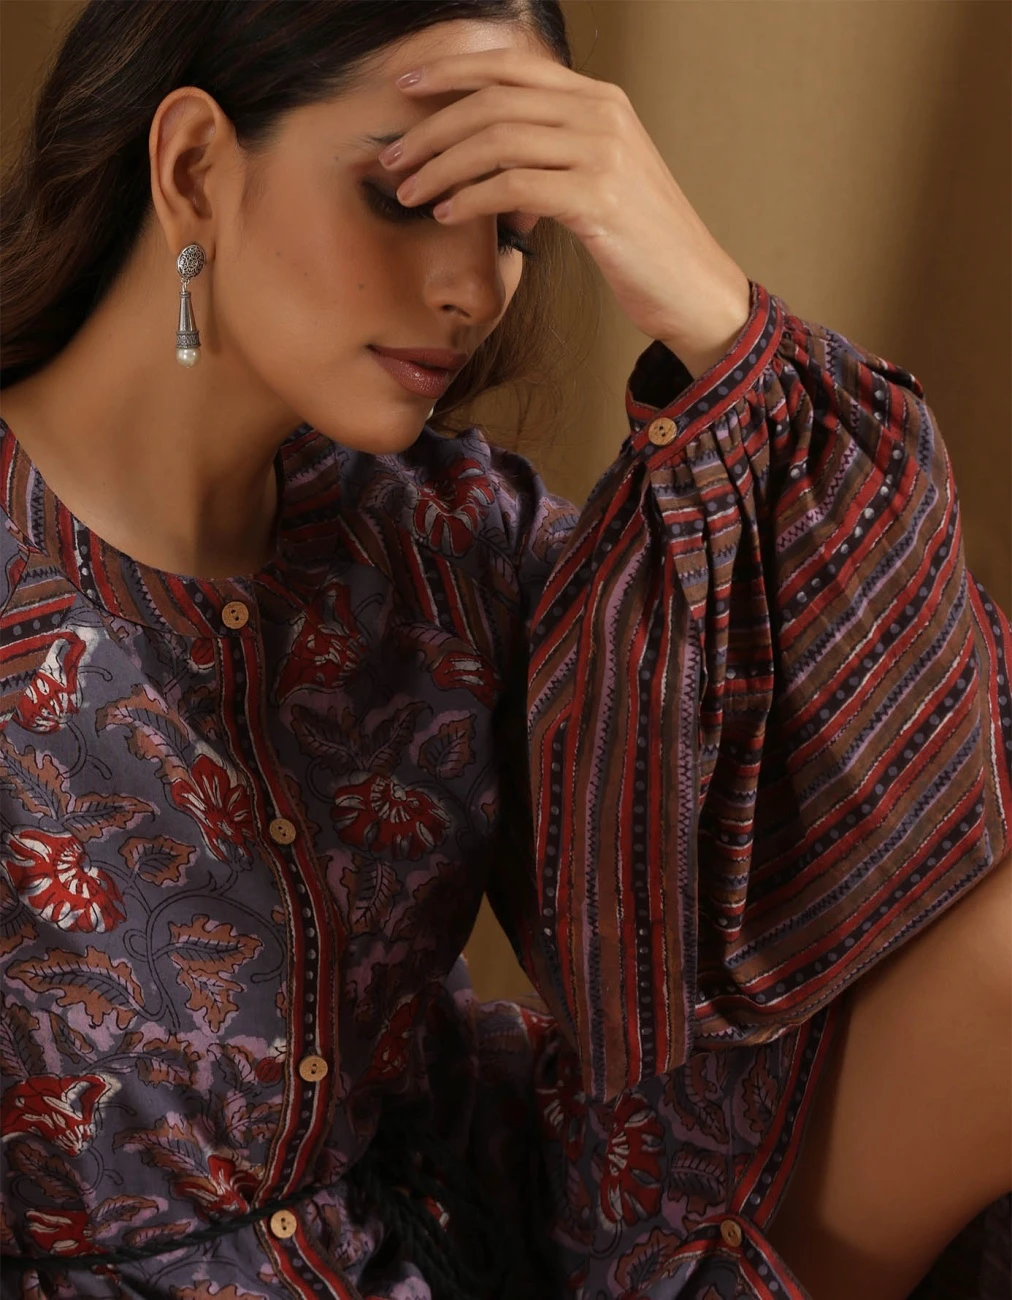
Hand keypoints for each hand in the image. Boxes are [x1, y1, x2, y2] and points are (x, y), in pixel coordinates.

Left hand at [382, 49, 751, 379]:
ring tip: (410, 192)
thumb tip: (490, 173)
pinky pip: (515, 185)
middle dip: (432, 126)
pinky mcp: (599, 198)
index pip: (512, 63)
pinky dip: (473, 198)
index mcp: (600, 99)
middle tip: (393, 158)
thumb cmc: (641, 244)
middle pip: (494, 98)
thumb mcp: (597, 185)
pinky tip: (449, 215)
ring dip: (441, 166)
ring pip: (498, 139)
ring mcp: (604, 152)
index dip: (452, 70)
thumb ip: (551, 161)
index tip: (404, 85)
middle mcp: (602, 113)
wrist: (693, 287)